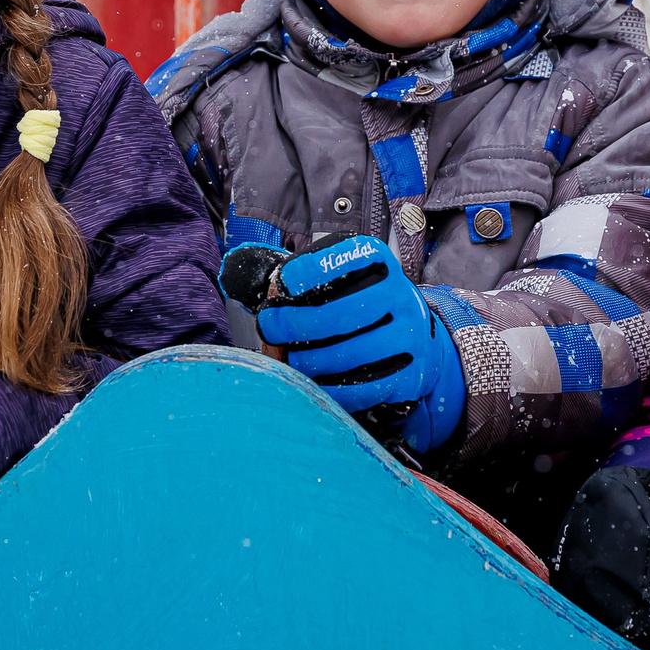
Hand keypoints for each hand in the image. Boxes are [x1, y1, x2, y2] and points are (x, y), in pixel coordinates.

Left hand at [253, 236, 465, 452]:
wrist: (415, 341)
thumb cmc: (359, 306)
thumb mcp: (335, 279)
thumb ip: (293, 277)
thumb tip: (234, 275)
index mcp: (377, 261)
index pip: (341, 260)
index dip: (303, 275)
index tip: (278, 290)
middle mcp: (399, 294)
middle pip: (344, 312)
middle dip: (296, 323)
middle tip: (270, 329)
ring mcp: (409, 335)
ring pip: (352, 353)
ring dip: (311, 360)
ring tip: (290, 361)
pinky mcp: (411, 372)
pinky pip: (365, 386)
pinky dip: (333, 389)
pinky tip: (315, 383)